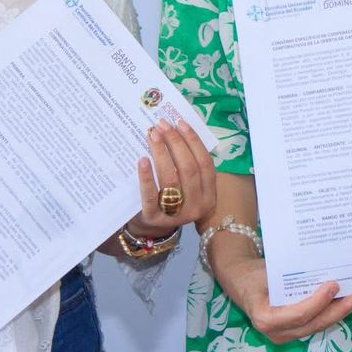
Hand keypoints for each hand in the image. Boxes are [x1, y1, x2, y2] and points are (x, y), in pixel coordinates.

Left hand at [127, 120, 216, 237]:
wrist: (150, 228)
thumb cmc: (169, 199)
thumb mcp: (185, 186)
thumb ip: (186, 164)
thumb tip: (176, 129)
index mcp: (209, 196)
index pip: (205, 164)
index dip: (194, 141)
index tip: (180, 123)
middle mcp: (197, 207)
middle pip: (189, 168)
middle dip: (175, 143)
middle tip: (162, 125)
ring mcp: (176, 215)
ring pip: (171, 178)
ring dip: (162, 153)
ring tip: (152, 135)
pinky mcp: (154, 218)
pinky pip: (151, 194)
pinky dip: (147, 175)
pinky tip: (142, 159)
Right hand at [210, 240, 351, 344]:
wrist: (239, 280)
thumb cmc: (252, 274)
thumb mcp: (267, 272)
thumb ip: (291, 277)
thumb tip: (325, 271)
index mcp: (265, 318)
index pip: (299, 314)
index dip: (319, 302)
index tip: (333, 285)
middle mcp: (276, 333)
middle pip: (314, 323)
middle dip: (339, 310)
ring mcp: (285, 335)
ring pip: (318, 325)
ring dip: (340, 312)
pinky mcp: (293, 331)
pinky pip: (315, 323)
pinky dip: (331, 312)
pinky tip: (347, 302)